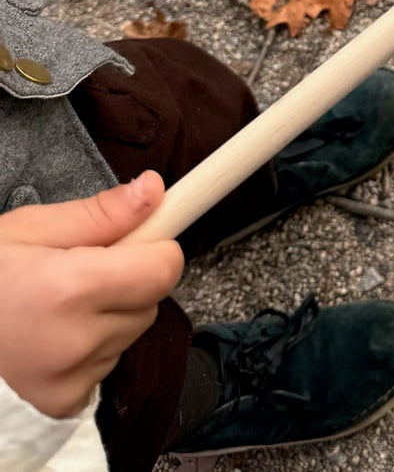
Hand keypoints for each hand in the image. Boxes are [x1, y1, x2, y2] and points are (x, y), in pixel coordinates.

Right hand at [0, 173, 183, 418]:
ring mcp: (72, 378)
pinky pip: (108, 364)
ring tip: (59, 305)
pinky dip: (94, 349)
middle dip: (131, 278)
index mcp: (71, 289)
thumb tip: (154, 190)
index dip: (157, 247)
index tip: (144, 237)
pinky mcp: (65, 403)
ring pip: (132, 331)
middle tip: (83, 270)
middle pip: (152, 298)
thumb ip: (100, 214)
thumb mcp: (29, 230)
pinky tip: (54, 337)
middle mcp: (78, 340)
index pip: (164, 267)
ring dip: (112, 314)